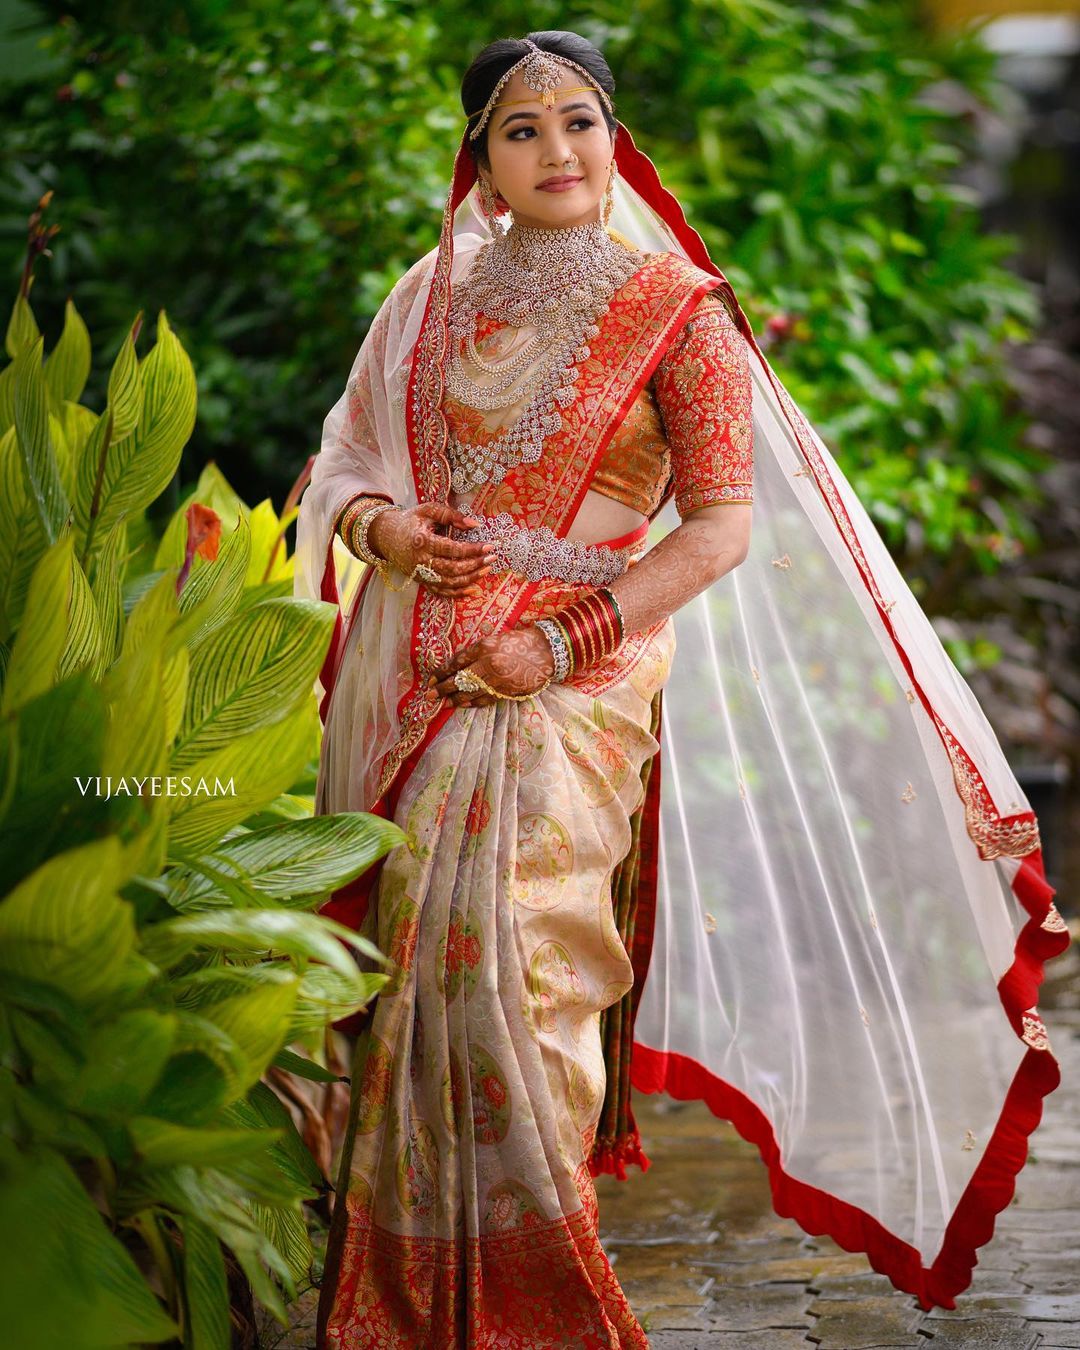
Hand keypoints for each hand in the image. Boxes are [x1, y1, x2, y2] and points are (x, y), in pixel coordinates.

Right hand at [367, 503, 495, 596]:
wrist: (386, 536)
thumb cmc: (410, 521)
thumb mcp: (427, 510)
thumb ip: (450, 515)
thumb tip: (474, 525)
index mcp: (422, 541)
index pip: (452, 549)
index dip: (472, 549)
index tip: (489, 546)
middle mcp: (421, 561)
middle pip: (452, 569)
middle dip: (475, 565)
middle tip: (492, 559)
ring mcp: (421, 574)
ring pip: (449, 583)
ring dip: (470, 579)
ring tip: (486, 571)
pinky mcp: (421, 581)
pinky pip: (441, 592)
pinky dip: (458, 594)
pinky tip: (473, 589)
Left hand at [426, 626, 556, 706]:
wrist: (547, 651)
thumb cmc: (520, 641)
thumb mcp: (495, 639)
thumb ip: (477, 652)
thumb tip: (459, 665)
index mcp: (484, 647)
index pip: (457, 662)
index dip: (443, 671)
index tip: (431, 678)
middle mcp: (489, 664)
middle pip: (460, 680)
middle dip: (443, 688)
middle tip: (429, 695)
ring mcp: (498, 680)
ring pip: (471, 693)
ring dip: (454, 699)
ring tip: (442, 704)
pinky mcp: (507, 691)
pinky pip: (485, 700)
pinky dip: (473, 703)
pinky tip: (463, 705)